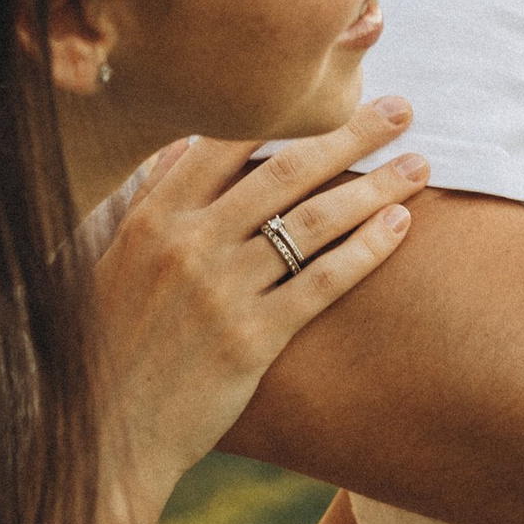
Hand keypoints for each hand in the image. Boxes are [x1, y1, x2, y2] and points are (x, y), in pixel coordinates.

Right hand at [87, 102, 428, 523]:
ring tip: (418, 164)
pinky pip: (321, 281)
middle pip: (285, 169)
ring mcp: (221, 291)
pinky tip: (399, 227)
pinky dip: (365, 248)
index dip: (287, 110)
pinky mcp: (252, 340)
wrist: (104, 433)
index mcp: (153, 217)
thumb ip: (149, 201)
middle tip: (403, 109)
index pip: (228, 140)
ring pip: (312, 220)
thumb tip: (184, 146)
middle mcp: (188, 244)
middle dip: (351, 133)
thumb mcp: (111, 261)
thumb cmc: (107, 345)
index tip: (334, 89)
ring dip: (374, 186)